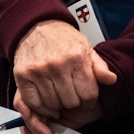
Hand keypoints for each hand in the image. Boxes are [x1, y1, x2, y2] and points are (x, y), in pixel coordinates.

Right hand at [11, 19, 116, 133]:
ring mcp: (38, 71)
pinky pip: (34, 103)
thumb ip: (100, 67)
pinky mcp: (22, 76)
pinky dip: (41, 106)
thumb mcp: (86, 48)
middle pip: (71, 102)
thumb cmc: (63, 39)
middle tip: (72, 94)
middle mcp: (56, 65)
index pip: (88, 94)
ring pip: (53, 105)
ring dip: (58, 104)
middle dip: (74, 102)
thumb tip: (111, 80)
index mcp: (76, 58)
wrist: (37, 26)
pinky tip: (47, 99)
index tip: (86, 98)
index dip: (90, 100)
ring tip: (60, 94)